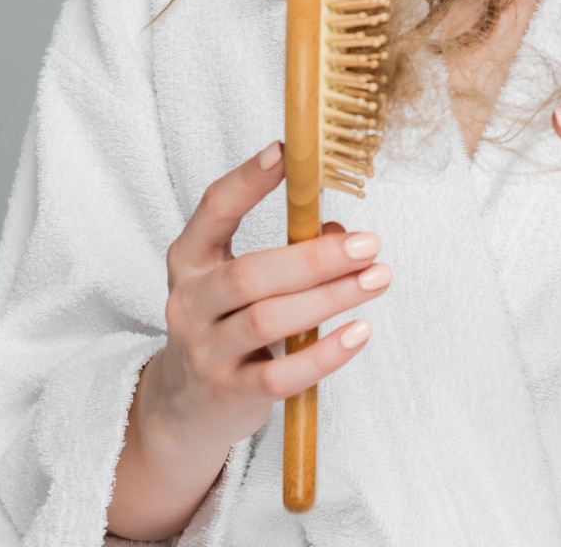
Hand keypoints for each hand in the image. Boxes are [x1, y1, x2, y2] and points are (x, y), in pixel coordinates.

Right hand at [107, 141, 391, 539]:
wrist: (183, 407)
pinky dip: (325, 354)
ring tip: (377, 279)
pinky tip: (360, 332)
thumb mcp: (243, 281)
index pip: (213, 211)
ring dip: (331, 298)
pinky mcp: (230, 393)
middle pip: (250, 275)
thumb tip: (344, 234)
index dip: (247, 180)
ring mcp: (206, 352)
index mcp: (190, 261)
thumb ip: (290, 249)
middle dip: (315, 258)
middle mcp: (189, 304)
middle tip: (369, 244)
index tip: (286, 151)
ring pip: (268, 321)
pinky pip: (281, 375)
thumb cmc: (226, 322)